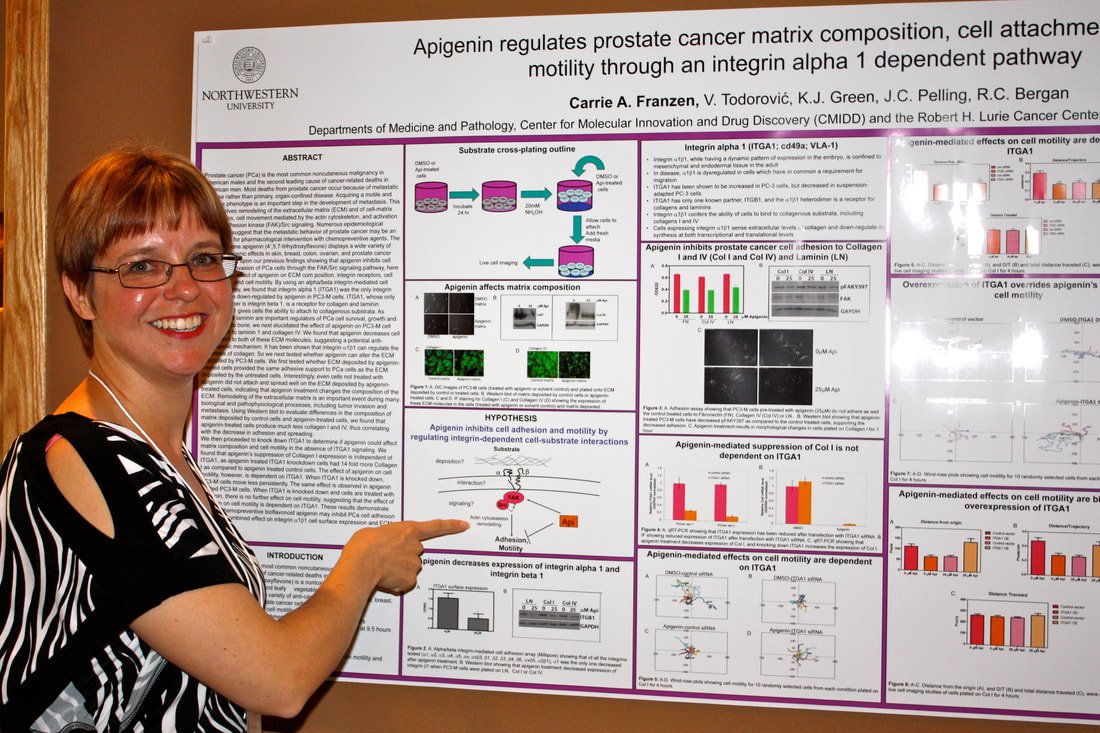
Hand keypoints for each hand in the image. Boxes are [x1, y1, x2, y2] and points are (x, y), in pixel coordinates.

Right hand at [347, 519, 467, 594]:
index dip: (451, 526)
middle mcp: (415, 547)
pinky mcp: (409, 580)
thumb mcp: (374, 532)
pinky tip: (383, 579)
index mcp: (408, 530)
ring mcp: (414, 564)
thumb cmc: (363, 546)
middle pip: (415, 552)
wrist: (361, 563)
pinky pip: (403, 583)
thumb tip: (384, 545)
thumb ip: (387, 537)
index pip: (436, 527)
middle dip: (403, 555)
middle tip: (385, 556)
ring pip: (409, 569)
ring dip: (398, 569)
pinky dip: (395, 583)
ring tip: (380, 568)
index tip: (464, 525)